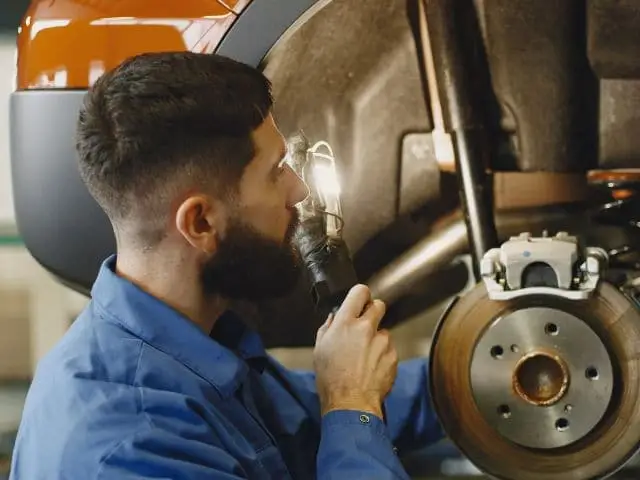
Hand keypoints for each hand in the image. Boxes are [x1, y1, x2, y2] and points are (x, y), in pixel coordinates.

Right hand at [313, 284, 397, 419]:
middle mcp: (366, 328)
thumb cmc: (331, 379)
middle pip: (378, 305)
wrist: (351, 403)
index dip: (361, 295)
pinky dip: (383, 354)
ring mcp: (382, 341)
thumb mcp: (319, 350)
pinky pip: (390, 348)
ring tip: (365, 356)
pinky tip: (372, 366)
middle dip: (373, 312)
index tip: (360, 300)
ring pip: (384, 330)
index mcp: (345, 323)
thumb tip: (334, 319)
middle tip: (365, 325)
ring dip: (377, 338)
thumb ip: (327, 329)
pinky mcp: (393, 355)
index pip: (360, 292)